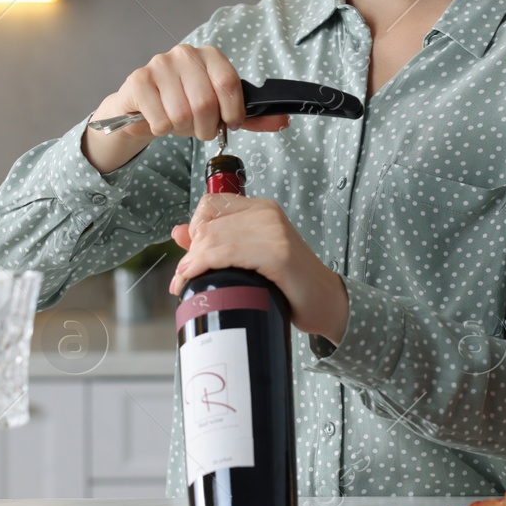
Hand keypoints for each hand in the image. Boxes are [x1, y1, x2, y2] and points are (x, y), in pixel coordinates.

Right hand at [82, 44, 289, 174]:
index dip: (232, 111)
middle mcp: (185, 54)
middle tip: (198, 128)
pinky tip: (159, 120)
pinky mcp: (138, 80)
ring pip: (182, 114)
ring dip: (182, 129)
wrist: (142, 106)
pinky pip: (160, 119)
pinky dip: (162, 129)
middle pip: (206, 103)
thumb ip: (250, 117)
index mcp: (210, 56)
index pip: (229, 83)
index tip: (228, 124)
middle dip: (205, 127)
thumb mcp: (220, 110)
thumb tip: (283, 120)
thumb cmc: (184, 105)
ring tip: (177, 122)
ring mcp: (159, 64)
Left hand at [168, 193, 349, 345]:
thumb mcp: (251, 255)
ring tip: (186, 285)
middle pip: (206, 225)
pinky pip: (227, 254)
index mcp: (261, 209)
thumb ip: (216, 241)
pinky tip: (198, 281)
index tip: (192, 256)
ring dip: (190, 265)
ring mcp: (273, 232)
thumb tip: (178, 232)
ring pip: (212, 239)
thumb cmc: (290, 282)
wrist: (326, 302)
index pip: (209, 204)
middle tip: (182, 279)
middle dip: (188, 255)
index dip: (194, 229)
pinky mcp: (278, 254)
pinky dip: (205, 267)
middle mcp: (267, 214)